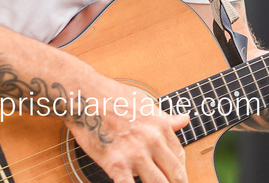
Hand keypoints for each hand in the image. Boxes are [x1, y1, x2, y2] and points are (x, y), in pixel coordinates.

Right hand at [63, 77, 190, 182]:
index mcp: (160, 126)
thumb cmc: (111, 95)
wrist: (84, 94)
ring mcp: (135, 154)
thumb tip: (184, 120)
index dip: (180, 170)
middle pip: (174, 173)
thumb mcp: (144, 102)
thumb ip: (165, 117)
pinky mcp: (116, 164)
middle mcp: (152, 141)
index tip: (177, 177)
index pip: (179, 155)